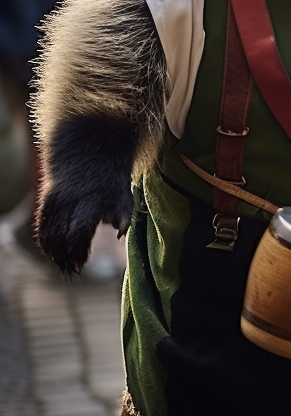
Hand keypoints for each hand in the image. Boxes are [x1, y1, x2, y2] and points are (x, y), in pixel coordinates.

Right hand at [34, 114, 137, 274]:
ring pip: (48, 232)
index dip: (78, 250)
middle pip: (61, 236)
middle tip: (74, 271)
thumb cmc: (111, 173)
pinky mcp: (47, 199)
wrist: (87, 144)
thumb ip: (124, 210)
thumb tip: (121, 231)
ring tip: (64, 267)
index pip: (78, 231)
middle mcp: (70, 201)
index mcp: (91, 199)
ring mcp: (56, 199)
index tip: (82, 264)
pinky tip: (54, 255)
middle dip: (66, 257)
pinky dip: (46, 242)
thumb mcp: (122, 189)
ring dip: (55, 253)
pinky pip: (42, 225)